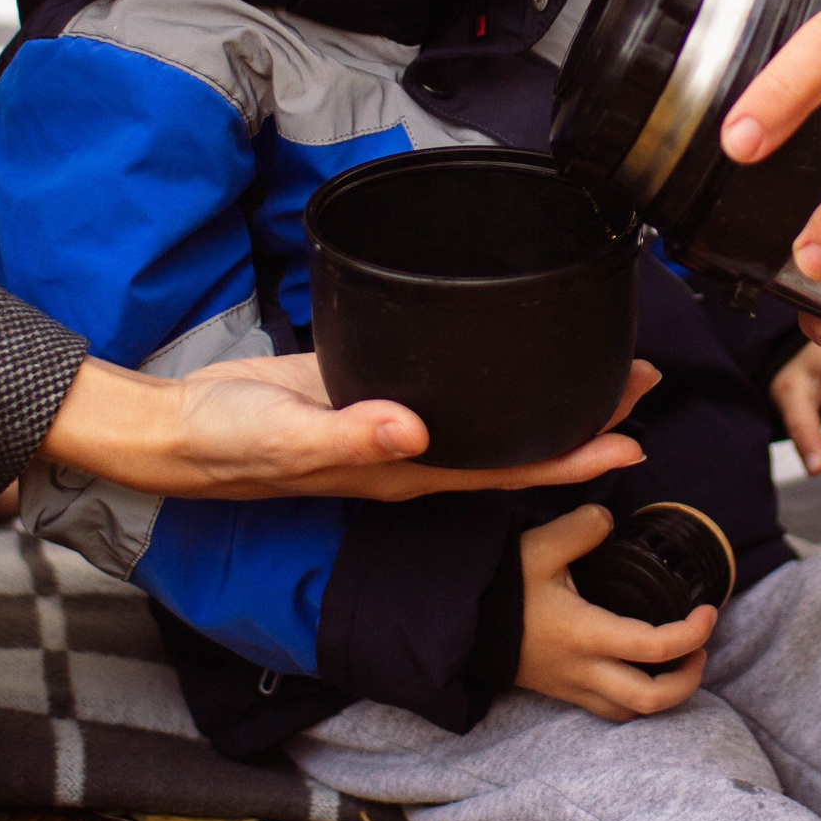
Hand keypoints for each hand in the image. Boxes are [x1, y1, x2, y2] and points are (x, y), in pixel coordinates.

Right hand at [35, 354, 660, 500]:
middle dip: (584, 422)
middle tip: (644, 383)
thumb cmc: (223, 444)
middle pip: (514, 446)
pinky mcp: (369, 392)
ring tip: (604, 363)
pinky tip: (515, 348)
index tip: (629, 444)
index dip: (570, 462)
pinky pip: (448, 388)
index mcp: (398, 471)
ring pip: (490, 416)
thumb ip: (346, 436)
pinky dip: (492, 371)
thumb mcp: (282, 436)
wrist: (175, 430)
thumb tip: (416, 432)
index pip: (504, 473)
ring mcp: (392, 427)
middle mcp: (409, 455)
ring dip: (548, 394)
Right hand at [514, 505, 716, 720]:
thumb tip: (608, 519)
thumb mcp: (539, 546)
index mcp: (585, 635)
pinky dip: (632, 698)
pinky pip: (606, 710)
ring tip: (676, 663)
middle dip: (687, 680)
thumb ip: (582, 528)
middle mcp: (582, 670)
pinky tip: (637, 671)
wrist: (460, 623)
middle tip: (700, 649)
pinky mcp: (559, 691)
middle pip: (650, 701)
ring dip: (662, 696)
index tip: (708, 612)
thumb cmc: (500, 588)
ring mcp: (570, 687)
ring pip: (629, 712)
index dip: (692, 632)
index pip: (655, 647)